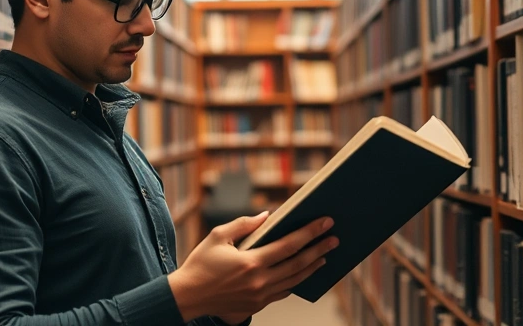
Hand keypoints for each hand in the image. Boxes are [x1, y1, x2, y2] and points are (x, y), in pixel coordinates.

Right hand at [167, 212, 338, 323]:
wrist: (187, 296)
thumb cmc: (201, 263)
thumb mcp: (218, 236)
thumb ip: (245, 224)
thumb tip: (269, 215)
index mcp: (251, 262)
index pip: (289, 246)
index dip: (309, 233)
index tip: (325, 223)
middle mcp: (259, 282)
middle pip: (298, 265)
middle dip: (319, 249)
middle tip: (335, 239)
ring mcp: (259, 296)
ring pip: (294, 281)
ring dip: (312, 267)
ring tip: (325, 256)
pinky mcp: (256, 306)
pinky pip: (282, 293)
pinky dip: (295, 281)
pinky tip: (303, 272)